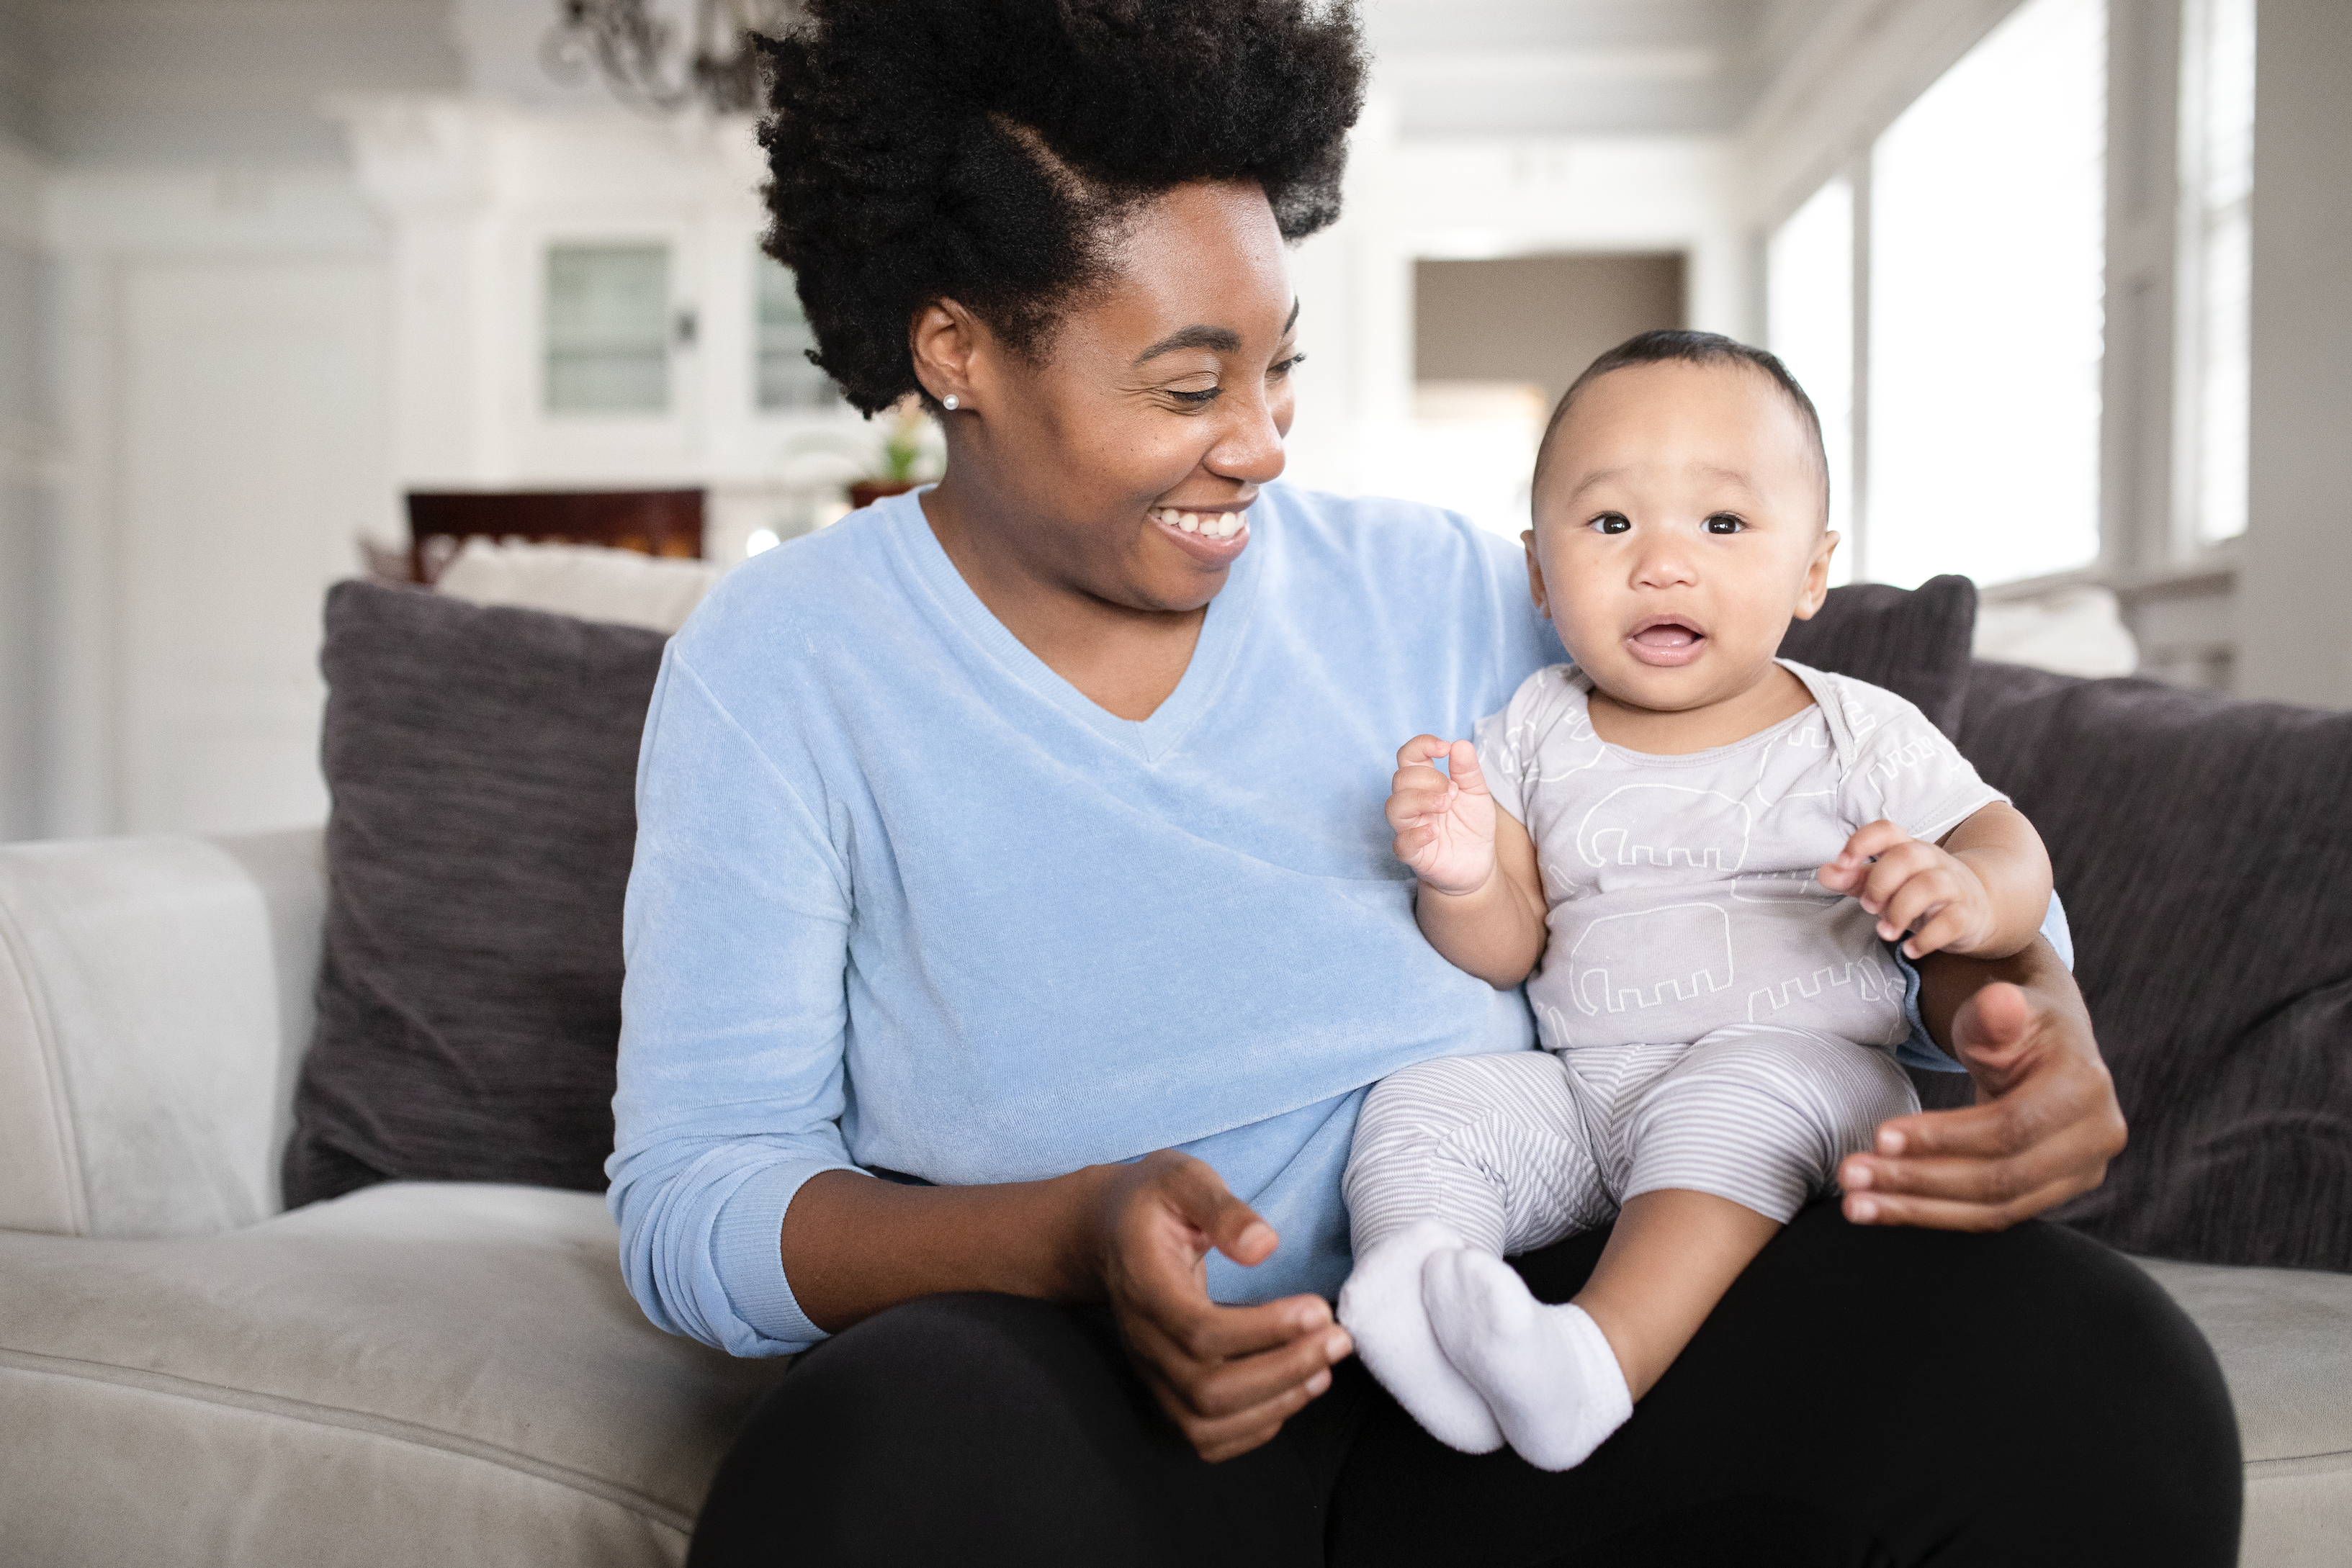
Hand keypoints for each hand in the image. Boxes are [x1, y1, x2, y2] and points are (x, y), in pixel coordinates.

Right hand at [1085, 1151, 1353, 1462]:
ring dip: (1275, 1404)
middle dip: (1283, 1372)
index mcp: (1144, 1286)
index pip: (1200, 1331)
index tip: (1318, 1309)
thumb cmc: (1154, 1202)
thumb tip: (1264, 1246)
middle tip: (1338, 1338)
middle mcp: (1143, 1340)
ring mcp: (1151, 1371)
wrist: (1108, 1231)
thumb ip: (1222, 1209)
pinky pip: (1205, 1436)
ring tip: (1325, 1367)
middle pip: (1207, 1390)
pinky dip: (1255, 1428)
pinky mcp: (1166, 1388)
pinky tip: (1294, 1392)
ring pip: (1207, 1423)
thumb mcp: (1184, 1180)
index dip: (1264, 1331)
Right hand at [1387, 736, 1495, 895]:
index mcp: (1424, 784)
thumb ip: (1468, 770)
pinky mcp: (1414, 855)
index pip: (1408, 757)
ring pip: (1393, 807)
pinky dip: (1415, 835)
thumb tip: (1460, 744)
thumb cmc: (1472, 824)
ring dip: (1420, 800)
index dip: (1421, 746)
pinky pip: (1401, 843)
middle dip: (1428, 778)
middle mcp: (1412, 803)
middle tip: (1452, 792)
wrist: (1478, 862)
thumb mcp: (1477, 793)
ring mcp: (1410, 828)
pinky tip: (1434, 831)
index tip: (1444, 748)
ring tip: (1445, 805)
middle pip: (1401, 779)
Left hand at [1819, 819, 1994, 958]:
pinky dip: (1927, 939)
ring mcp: (1953, 886)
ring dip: (1900, 911)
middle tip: (1868, 907)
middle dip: (1880, 883)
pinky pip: (1951, 922)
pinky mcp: (1966, 915)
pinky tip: (1910, 950)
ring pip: (1929, 886)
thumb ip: (1854, 878)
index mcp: (1907, 848)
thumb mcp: (1886, 882)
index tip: (1843, 862)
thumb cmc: (1918, 892)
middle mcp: (1932, 861)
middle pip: (1906, 857)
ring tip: (1885, 933)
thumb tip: (1824, 872)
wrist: (1977, 907)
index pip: (1887, 831)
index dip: (1862, 841)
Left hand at [1838, 944, 2125, 1230]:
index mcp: (2085, 1087)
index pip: (2009, 1126)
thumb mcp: (2000, 1002)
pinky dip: (1932, 1214)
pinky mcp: (2052, 1193)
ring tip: (1856, 1203)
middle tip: (1852, 1176)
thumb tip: (1998, 1002)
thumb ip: (1995, 1009)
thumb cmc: (2012, 1019)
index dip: (1944, 1137)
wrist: (2040, 1044)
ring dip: (1917, 1208)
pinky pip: (1989, 1214)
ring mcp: (2080, 1173)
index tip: (1879, 1135)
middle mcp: (2095, 1138)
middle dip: (1919, 1180)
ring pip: (1994, 1208)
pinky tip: (1881, 1208)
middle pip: (2001, 1178)